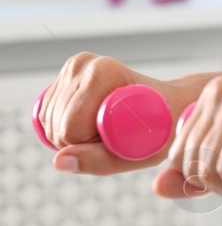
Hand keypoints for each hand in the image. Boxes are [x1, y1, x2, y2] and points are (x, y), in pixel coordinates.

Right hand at [39, 53, 195, 174]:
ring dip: (72, 134)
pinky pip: (46, 112)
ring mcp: (75, 66)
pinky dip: (63, 125)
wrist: (171, 103)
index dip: (88, 145)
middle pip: (57, 123)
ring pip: (49, 119)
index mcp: (104, 73)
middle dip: (80, 141)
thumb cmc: (160, 128)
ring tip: (106, 127)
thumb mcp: (137, 152)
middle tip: (114, 135)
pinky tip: (90, 122)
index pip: (70, 127)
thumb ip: (97, 160)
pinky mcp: (67, 73)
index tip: (116, 140)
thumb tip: (59, 161)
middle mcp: (85, 64)